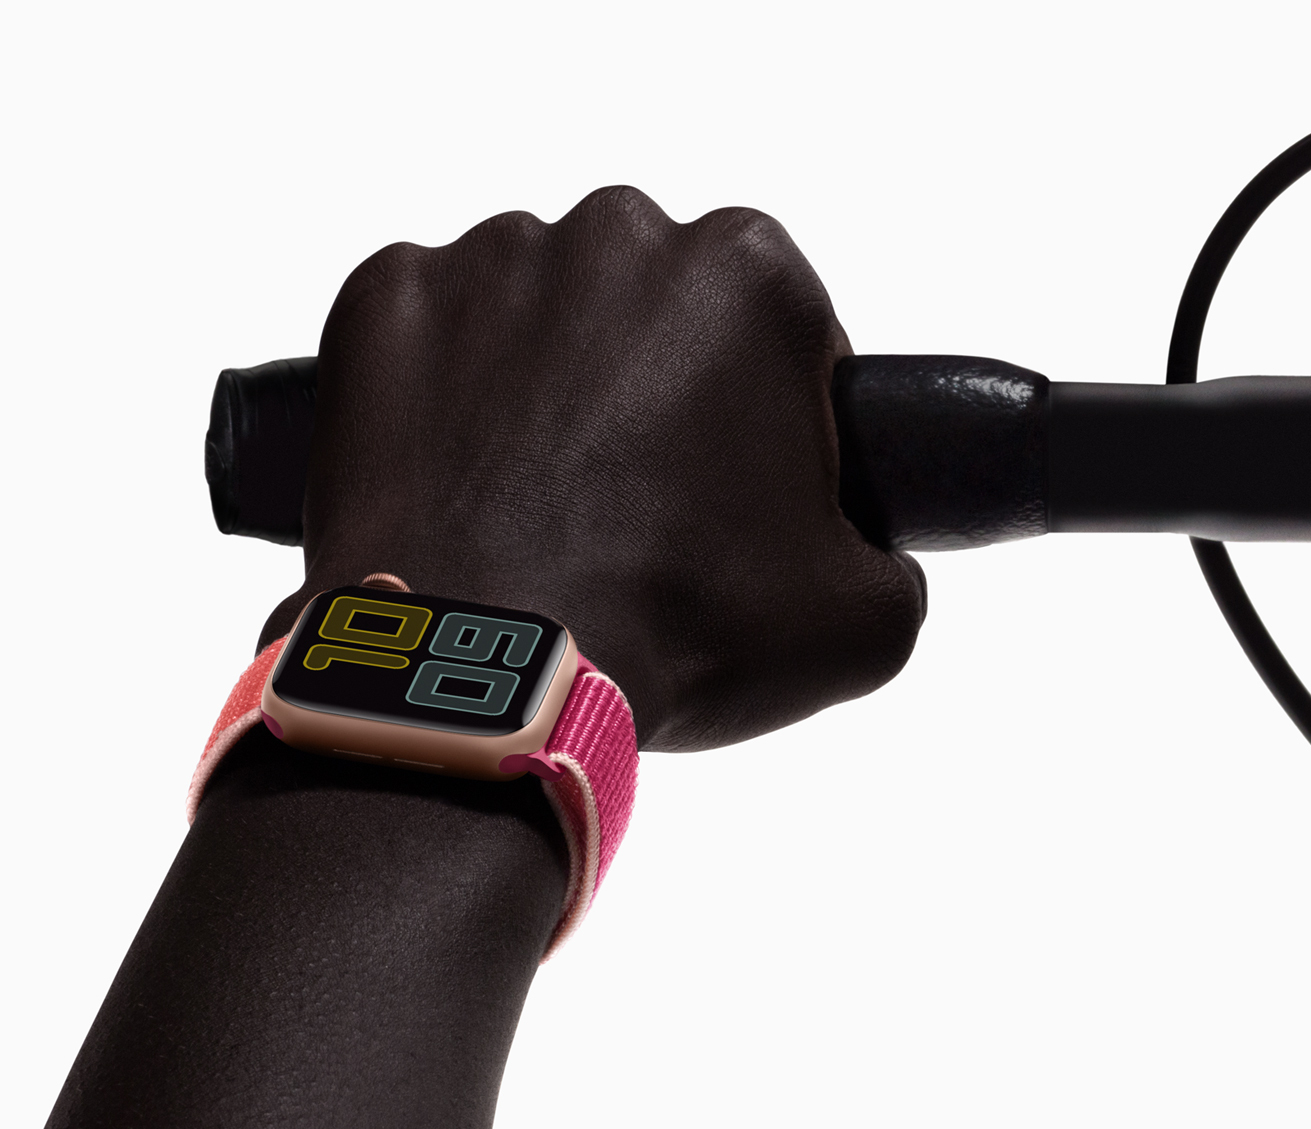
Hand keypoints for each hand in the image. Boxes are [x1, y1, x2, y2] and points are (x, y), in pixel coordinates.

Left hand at [262, 192, 926, 751]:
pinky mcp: (382, 300)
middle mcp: (619, 232)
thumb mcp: (860, 626)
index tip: (739, 502)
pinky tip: (464, 489)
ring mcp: (488, 258)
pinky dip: (440, 397)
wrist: (485, 679)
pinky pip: (428, 337)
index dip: (772, 426)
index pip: (786, 333)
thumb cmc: (676, 635)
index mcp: (751, 275)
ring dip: (547, 391)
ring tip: (540, 516)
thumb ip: (894, 565)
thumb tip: (870, 558)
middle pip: (656, 310)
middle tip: (640, 519)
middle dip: (657, 393)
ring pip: (539, 317)